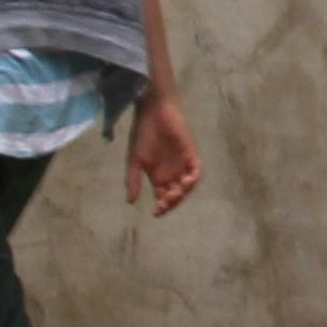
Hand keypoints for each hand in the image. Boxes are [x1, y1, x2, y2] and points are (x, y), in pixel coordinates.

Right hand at [125, 90, 202, 216]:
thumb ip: (133, 180)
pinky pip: (196, 170)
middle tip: (165, 204)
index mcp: (158, 177)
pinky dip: (193, 178)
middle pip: (176, 194)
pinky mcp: (191, 154)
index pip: (163, 197)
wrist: (153, 113)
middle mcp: (172, 173)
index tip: (156, 213)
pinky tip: (185, 182)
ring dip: (182, 193)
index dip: (162, 207)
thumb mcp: (135, 160)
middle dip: (172, 202)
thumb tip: (130, 202)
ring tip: (173, 195)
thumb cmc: (143, 134)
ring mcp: (182, 164)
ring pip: (187, 185)